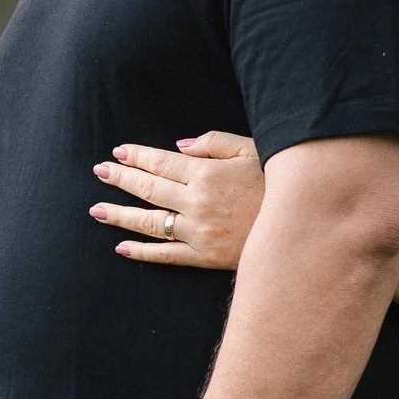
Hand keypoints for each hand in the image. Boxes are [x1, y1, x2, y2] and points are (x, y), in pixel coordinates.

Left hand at [91, 133, 263, 270]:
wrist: (301, 225)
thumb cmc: (276, 182)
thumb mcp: (251, 150)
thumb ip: (213, 143)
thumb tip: (178, 147)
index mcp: (206, 173)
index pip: (160, 163)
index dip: (137, 157)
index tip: (118, 153)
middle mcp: (196, 202)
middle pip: (148, 189)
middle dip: (120, 179)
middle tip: (99, 173)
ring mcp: (198, 231)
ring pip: (150, 222)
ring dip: (120, 215)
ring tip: (97, 210)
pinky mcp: (204, 256)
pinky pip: (166, 255)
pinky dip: (142, 252)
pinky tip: (122, 247)